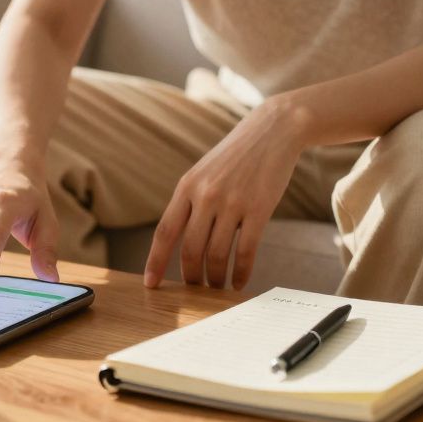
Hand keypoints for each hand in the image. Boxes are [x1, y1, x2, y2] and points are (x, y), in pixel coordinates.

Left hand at [144, 98, 308, 289]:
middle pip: (190, 249)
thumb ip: (190, 202)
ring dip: (216, 278)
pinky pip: (246, 251)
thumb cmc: (235, 156)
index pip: (164, 232)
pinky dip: (241, 272)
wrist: (272, 131)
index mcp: (187, 187)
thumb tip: (179, 242)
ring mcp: (233, 203)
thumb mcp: (203, 172)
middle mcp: (206, 195)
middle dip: (190, 276)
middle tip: (193, 290)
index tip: (150, 284)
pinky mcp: (259, 209)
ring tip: (217, 288)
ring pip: (217, 254)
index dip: (156, 261)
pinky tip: (240, 282)